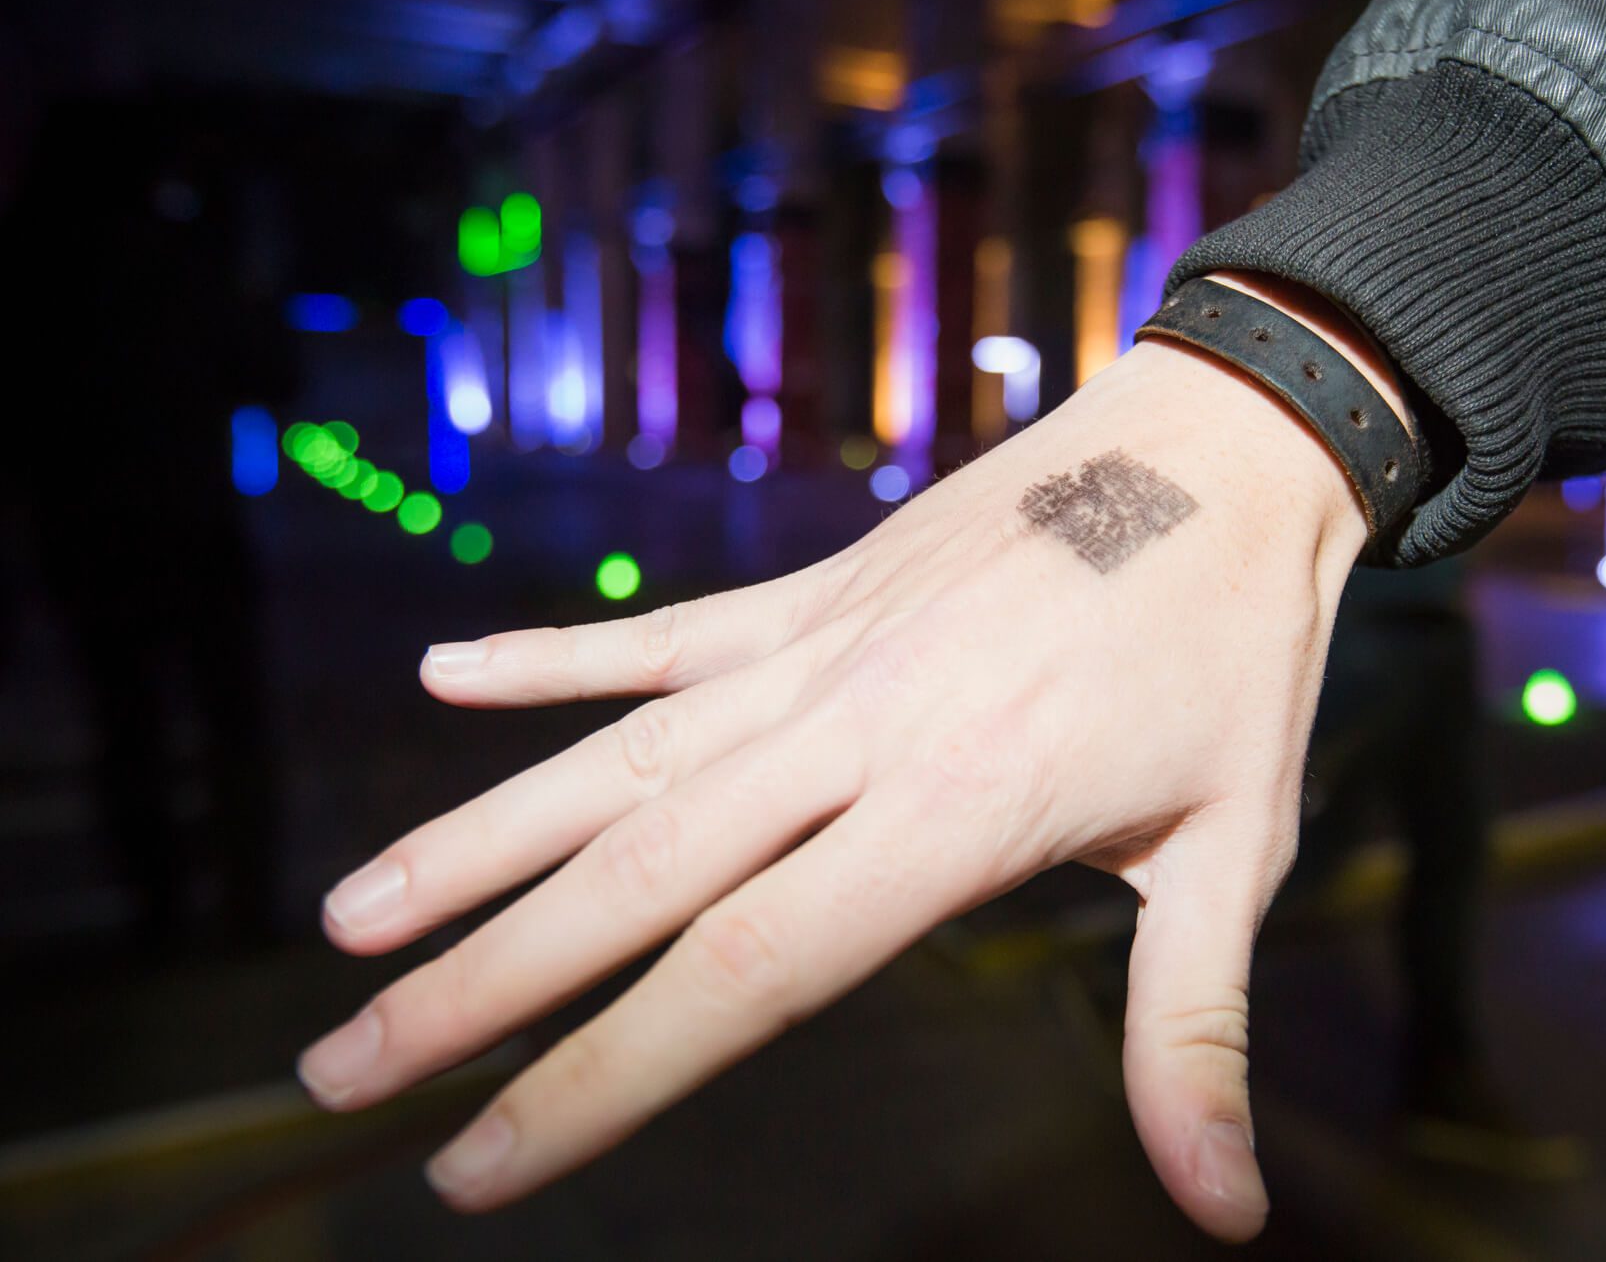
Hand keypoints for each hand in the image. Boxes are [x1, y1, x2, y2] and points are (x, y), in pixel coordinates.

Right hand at [299, 274, 1403, 1241]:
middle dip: (477, 983)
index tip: (479, 1160)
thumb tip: (1226, 1214)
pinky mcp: (819, 584)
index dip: (599, 1074)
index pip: (742, 970)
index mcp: (954, 810)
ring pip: (615, 759)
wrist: (1228, 449)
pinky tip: (444, 674)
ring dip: (475, 837)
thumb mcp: (1233, 853)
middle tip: (338, 1066)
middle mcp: (856, 728)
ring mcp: (823, 645)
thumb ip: (1194, 1037)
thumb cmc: (1238, 660)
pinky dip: (553, 661)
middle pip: (635, 876)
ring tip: (351, 920)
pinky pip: (664, 638)